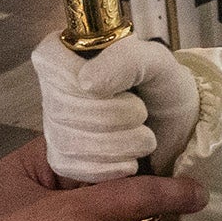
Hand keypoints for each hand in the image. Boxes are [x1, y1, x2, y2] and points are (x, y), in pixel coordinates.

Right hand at [34, 36, 200, 182]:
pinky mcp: (60, 158)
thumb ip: (125, 60)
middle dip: (119, 117)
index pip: (62, 73)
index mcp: (61, 52)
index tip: (130, 89)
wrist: (173, 123)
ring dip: (122, 144)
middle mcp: (48, 86)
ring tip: (142, 135)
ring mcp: (51, 124)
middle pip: (68, 110)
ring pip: (73, 142)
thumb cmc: (161, 85)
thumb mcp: (155, 60)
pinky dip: (112, 167)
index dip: (103, 88)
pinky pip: (76, 168)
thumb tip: (86, 83)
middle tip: (142, 112)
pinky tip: (128, 156)